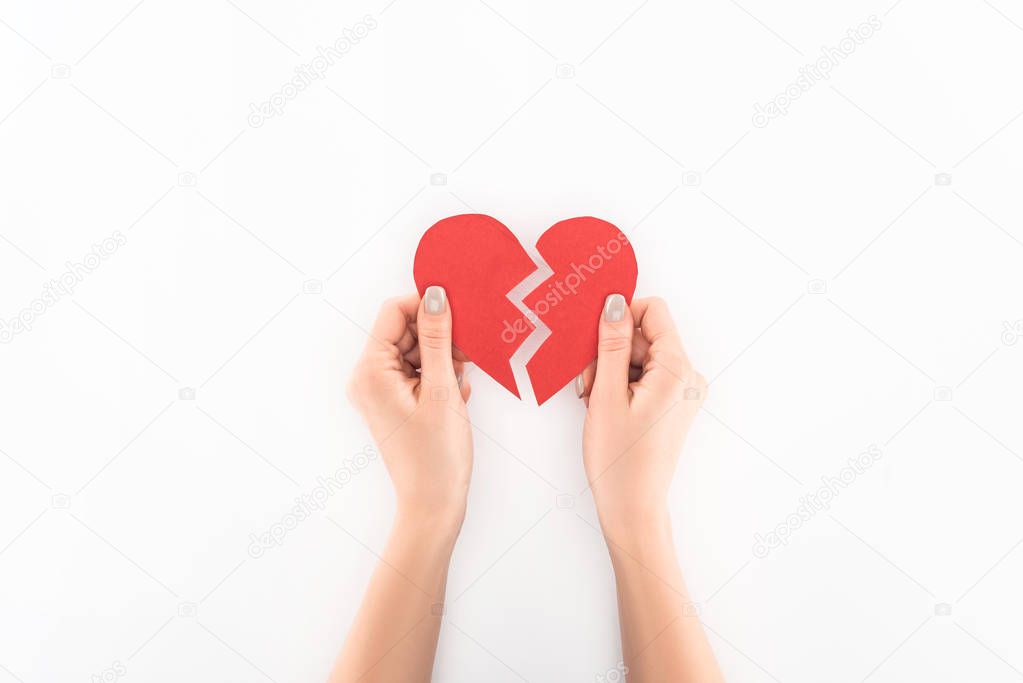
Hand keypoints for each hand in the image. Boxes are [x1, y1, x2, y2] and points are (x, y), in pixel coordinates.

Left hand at [347, 286, 472, 530]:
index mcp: (370, 371)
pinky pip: (419, 372)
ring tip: (463, 380)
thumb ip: (437, 338)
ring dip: (444, 357)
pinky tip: (458, 395)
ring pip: (416, 351)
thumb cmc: (436, 456)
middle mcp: (369, 377)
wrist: (434, 506)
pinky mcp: (396, 402)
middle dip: (439, 335)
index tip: (460, 308)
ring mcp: (381, 391)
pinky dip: (441, 376)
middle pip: (405, 330)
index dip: (426, 305)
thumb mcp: (442, 390)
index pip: (393, 313)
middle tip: (468, 352)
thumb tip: (435, 295)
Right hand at [577, 295, 705, 533]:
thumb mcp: (607, 394)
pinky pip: (644, 376)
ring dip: (610, 370)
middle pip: (644, 335)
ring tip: (594, 399)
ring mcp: (681, 392)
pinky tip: (604, 405)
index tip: (594, 339)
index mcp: (678, 370)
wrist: (632, 507)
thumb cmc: (619, 459)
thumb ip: (610, 344)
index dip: (620, 317)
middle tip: (588, 383)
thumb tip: (614, 303)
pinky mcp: (671, 404)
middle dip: (610, 351)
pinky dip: (620, 384)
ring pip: (640, 357)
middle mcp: (687, 377)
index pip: (654, 311)